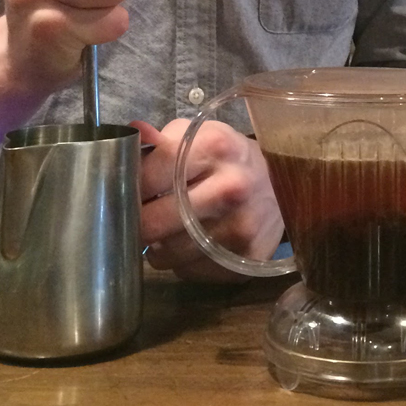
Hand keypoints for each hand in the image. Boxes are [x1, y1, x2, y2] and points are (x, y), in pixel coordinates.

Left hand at [132, 118, 284, 282]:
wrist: (284, 186)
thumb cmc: (230, 158)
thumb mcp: (200, 136)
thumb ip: (163, 139)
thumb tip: (132, 133)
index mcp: (216, 147)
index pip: (149, 175)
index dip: (127, 187)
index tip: (122, 193)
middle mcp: (231, 188)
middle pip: (153, 223)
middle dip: (137, 224)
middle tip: (136, 219)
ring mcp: (240, 228)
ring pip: (167, 255)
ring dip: (157, 246)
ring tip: (166, 231)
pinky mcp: (244, 261)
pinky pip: (189, 272)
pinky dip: (181, 262)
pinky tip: (191, 244)